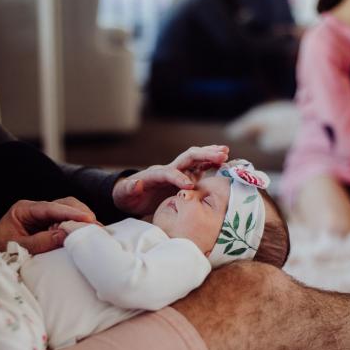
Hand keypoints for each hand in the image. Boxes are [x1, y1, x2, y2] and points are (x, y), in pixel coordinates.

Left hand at [0, 197, 96, 254]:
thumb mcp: (18, 249)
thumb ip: (41, 242)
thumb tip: (66, 235)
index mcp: (23, 210)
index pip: (52, 208)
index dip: (72, 213)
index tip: (89, 219)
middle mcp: (36, 210)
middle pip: (65, 204)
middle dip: (82, 214)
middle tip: (98, 228)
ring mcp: (43, 218)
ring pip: (69, 212)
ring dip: (82, 221)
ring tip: (96, 234)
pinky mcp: (49, 227)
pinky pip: (67, 223)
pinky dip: (78, 228)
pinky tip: (87, 237)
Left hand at [112, 145, 228, 215]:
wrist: (130, 196)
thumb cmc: (127, 196)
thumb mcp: (124, 195)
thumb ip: (129, 189)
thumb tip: (137, 183)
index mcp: (156, 174)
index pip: (169, 172)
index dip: (179, 178)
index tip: (189, 187)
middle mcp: (169, 169)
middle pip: (187, 158)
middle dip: (203, 155)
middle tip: (221, 154)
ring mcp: (178, 172)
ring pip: (196, 160)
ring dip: (209, 155)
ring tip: (225, 153)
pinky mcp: (184, 178)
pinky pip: (200, 169)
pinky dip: (211, 164)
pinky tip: (224, 163)